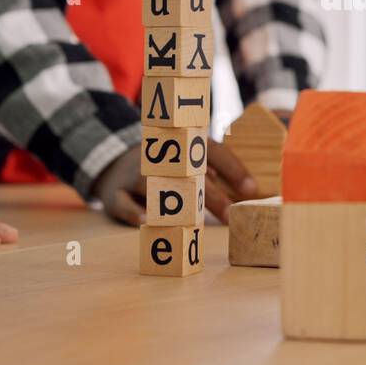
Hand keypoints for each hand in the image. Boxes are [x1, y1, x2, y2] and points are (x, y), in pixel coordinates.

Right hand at [94, 140, 258, 225]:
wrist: (114, 161)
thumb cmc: (166, 166)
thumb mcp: (188, 160)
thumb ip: (217, 173)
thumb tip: (248, 191)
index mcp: (181, 143)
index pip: (212, 151)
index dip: (233, 169)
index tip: (251, 190)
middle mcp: (159, 157)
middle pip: (186, 174)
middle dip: (211, 195)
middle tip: (230, 215)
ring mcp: (135, 174)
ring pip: (154, 186)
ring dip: (173, 203)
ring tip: (192, 219)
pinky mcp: (115, 193)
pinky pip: (122, 203)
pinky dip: (133, 212)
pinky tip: (146, 221)